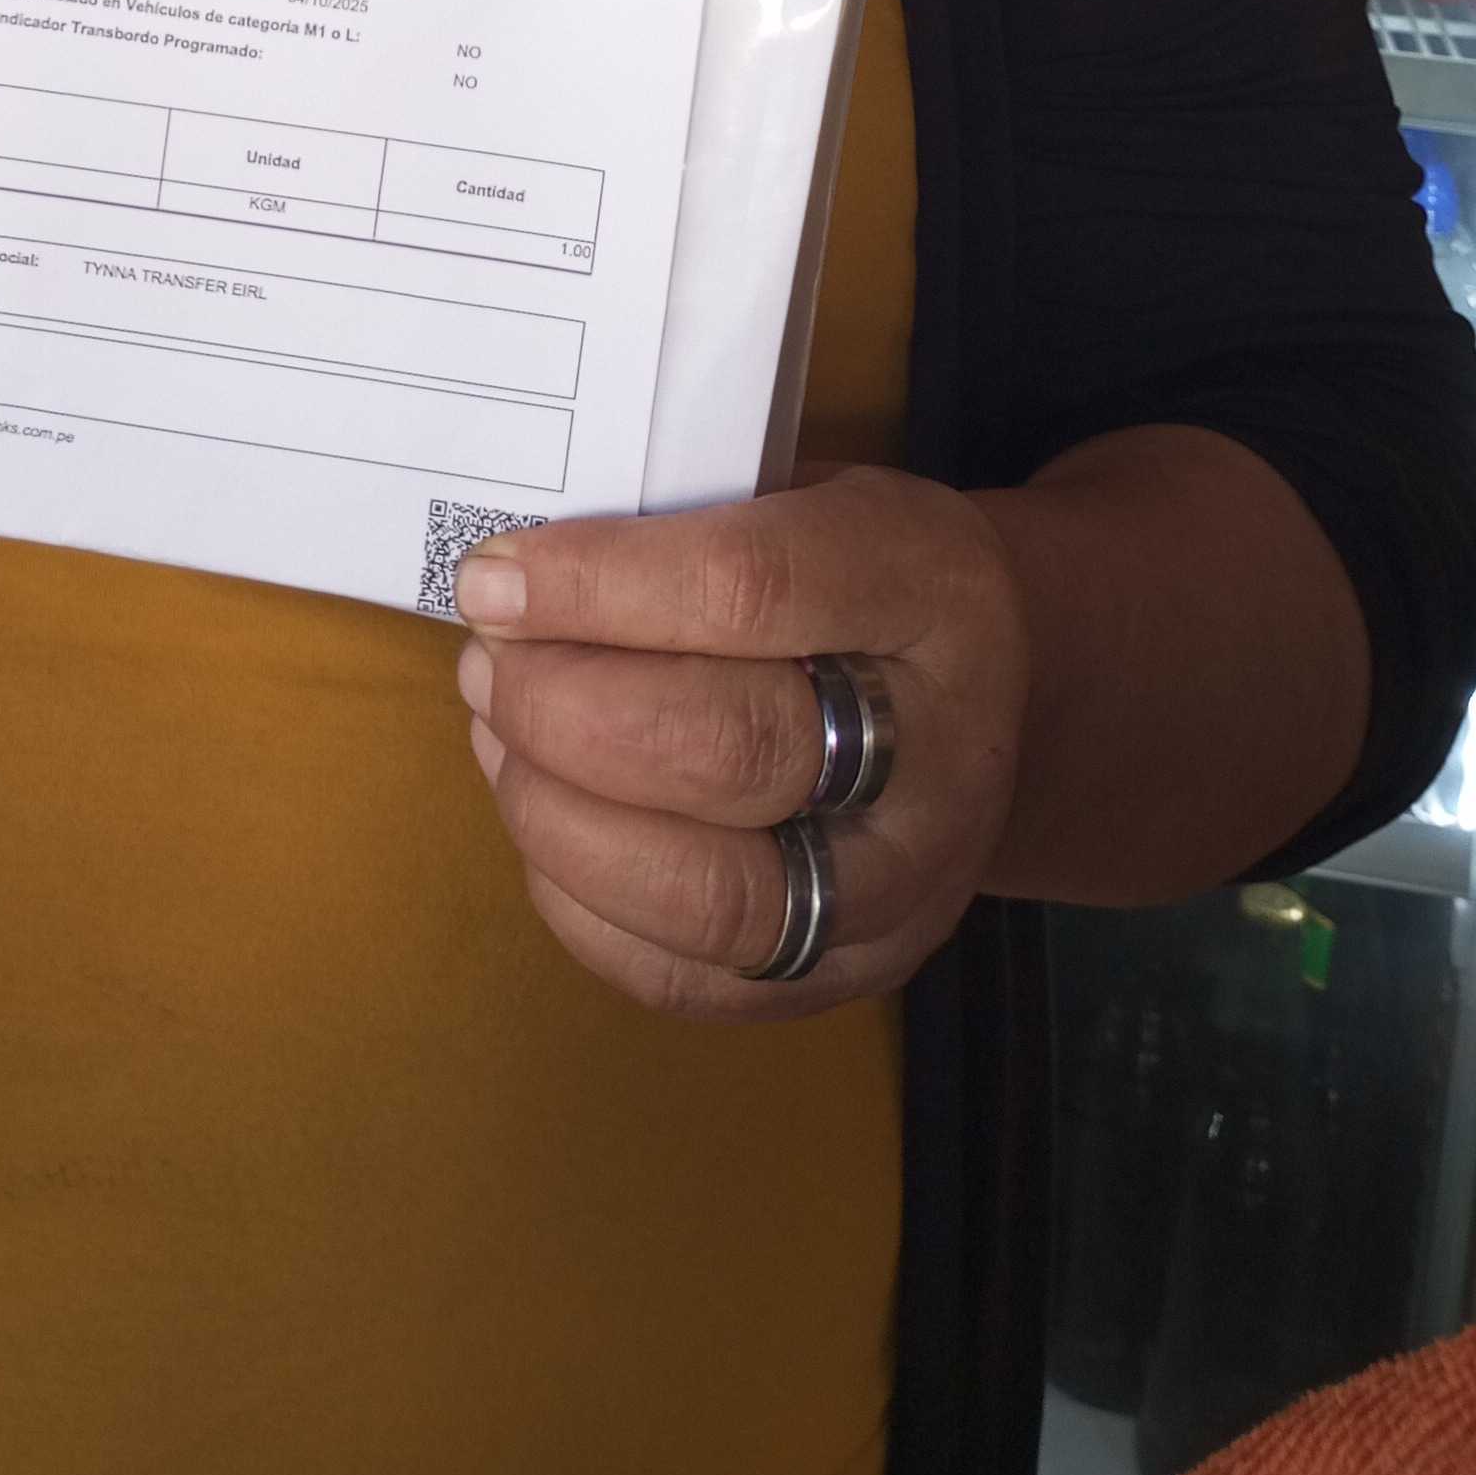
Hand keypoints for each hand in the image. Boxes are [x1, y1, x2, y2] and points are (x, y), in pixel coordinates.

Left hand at [452, 465, 1028, 1018]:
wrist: (988, 698)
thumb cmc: (855, 576)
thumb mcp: (806, 497)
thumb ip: (682, 525)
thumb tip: (512, 574)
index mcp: (933, 592)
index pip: (750, 591)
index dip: (597, 588)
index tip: (492, 578)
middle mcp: (941, 756)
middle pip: (728, 752)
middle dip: (563, 709)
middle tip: (487, 662)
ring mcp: (905, 887)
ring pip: (706, 890)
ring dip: (558, 813)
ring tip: (497, 734)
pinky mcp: (849, 977)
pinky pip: (681, 975)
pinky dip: (577, 898)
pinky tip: (542, 813)